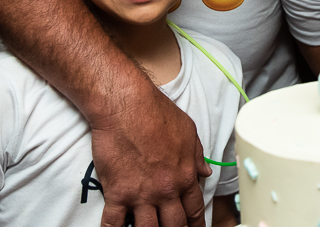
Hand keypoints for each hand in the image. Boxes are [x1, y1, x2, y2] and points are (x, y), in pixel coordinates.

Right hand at [90, 77, 210, 226]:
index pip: (194, 210)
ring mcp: (141, 194)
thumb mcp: (188, 130)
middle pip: (174, 226)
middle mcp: (165, 190)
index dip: (196, 224)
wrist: (126, 105)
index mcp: (185, 176)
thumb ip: (197, 155)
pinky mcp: (117, 193)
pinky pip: (114, 224)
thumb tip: (205, 172)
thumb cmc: (156, 112)